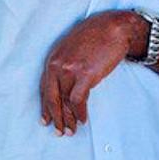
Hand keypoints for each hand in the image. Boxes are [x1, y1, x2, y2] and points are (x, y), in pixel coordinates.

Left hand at [40, 10, 145, 134]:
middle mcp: (57, 64)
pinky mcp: (85, 75)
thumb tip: (66, 83)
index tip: (46, 120)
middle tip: (58, 132)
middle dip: (55, 118)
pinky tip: (83, 120)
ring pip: (64, 102)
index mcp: (53, 58)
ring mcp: (70, 70)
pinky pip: (78, 101)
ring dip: (69, 119)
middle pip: (52, 98)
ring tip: (72, 131)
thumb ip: (65, 63)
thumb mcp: (72, 47)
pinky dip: (80, 113)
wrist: (114, 27)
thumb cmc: (97, 34)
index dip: (45, 106)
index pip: (44, 87)